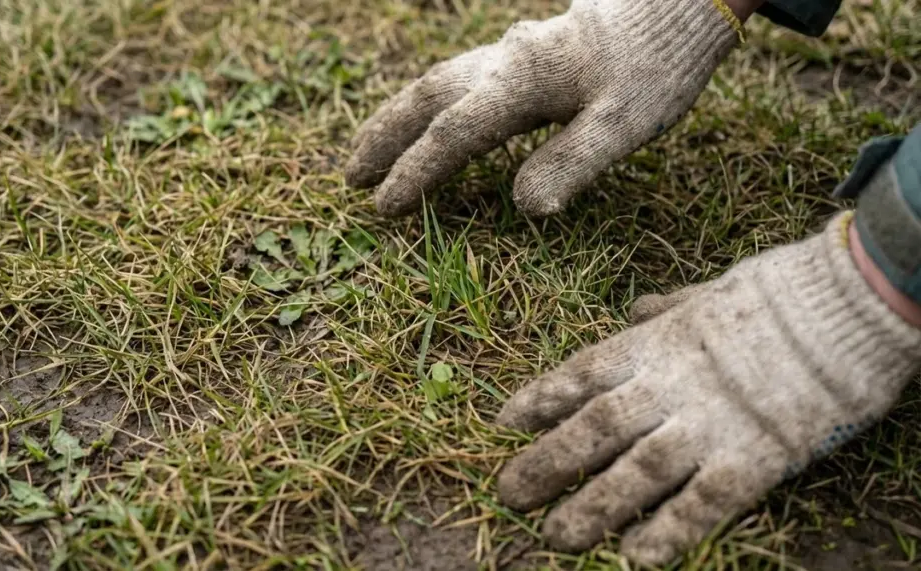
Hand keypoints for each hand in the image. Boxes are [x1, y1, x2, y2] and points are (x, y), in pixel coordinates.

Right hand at [346, 0, 740, 216]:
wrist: (678, 5)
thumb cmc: (656, 67)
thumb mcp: (626, 123)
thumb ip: (572, 162)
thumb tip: (525, 208)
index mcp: (522, 81)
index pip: (453, 134)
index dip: (415, 173)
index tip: (382, 208)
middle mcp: (505, 61)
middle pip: (426, 99)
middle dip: (383, 139)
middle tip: (349, 179)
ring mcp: (511, 53)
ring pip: (437, 82)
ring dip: (397, 117)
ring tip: (370, 151)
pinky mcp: (525, 53)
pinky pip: (459, 77)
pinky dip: (429, 104)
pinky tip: (432, 120)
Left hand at [495, 213, 920, 565]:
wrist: (844, 307)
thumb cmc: (772, 296)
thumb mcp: (705, 293)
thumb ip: (664, 310)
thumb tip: (634, 312)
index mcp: (655, 345)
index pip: (580, 375)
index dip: (539, 400)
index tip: (504, 423)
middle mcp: (669, 387)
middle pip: (593, 430)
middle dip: (546, 463)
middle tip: (508, 494)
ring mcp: (709, 425)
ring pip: (635, 473)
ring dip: (591, 508)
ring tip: (555, 537)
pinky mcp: (753, 459)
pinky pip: (701, 503)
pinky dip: (667, 531)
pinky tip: (635, 558)